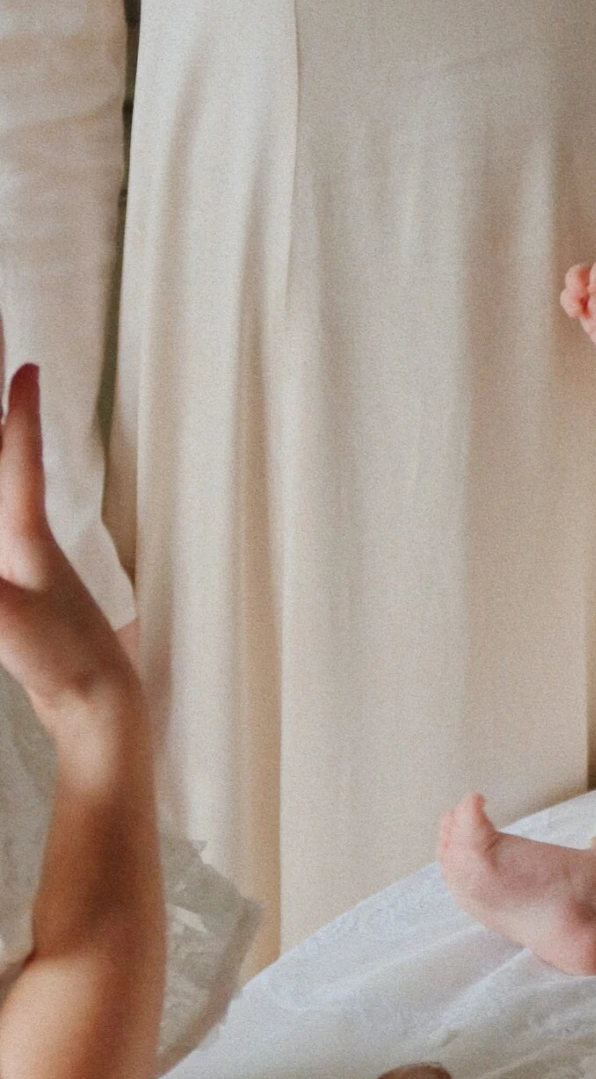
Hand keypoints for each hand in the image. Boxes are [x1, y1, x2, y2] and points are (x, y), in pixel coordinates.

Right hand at [0, 364, 135, 725]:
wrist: (103, 711)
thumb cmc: (66, 662)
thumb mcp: (6, 617)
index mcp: (29, 540)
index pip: (19, 462)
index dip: (20, 414)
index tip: (28, 366)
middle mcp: (32, 547)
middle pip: (9, 472)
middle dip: (5, 429)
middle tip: (11, 378)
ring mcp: (30, 574)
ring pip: (4, 508)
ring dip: (3, 468)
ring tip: (4, 431)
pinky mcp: (25, 603)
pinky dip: (1, 516)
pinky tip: (3, 510)